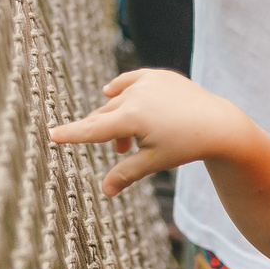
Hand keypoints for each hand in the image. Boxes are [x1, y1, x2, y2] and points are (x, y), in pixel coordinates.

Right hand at [47, 68, 243, 197]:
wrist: (218, 123)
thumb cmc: (185, 146)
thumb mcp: (154, 162)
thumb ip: (126, 174)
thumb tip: (104, 193)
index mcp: (132, 117)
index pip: (94, 129)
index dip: (72, 134)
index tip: (51, 135)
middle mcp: (135, 95)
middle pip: (105, 116)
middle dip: (106, 133)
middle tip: (120, 150)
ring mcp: (146, 82)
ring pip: (117, 101)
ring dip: (118, 118)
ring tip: (131, 138)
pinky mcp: (157, 75)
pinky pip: (130, 80)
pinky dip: (121, 89)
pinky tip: (111, 92)